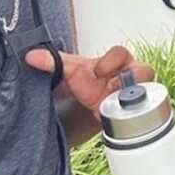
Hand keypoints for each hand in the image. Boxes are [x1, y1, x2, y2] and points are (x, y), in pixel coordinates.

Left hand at [25, 45, 154, 119]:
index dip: (112, 61)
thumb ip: (53, 62)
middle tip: (111, 91)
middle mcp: (130, 77)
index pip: (121, 53)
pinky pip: (138, 117)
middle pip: (144, 73)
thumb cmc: (85, 81)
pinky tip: (108, 121)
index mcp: (118, 61)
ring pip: (143, 96)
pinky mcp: (132, 115)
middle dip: (130, 82)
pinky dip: (125, 120)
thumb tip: (30, 56)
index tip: (97, 70)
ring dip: (127, 103)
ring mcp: (133, 96)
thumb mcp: (71, 71)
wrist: (88, 104)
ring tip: (107, 110)